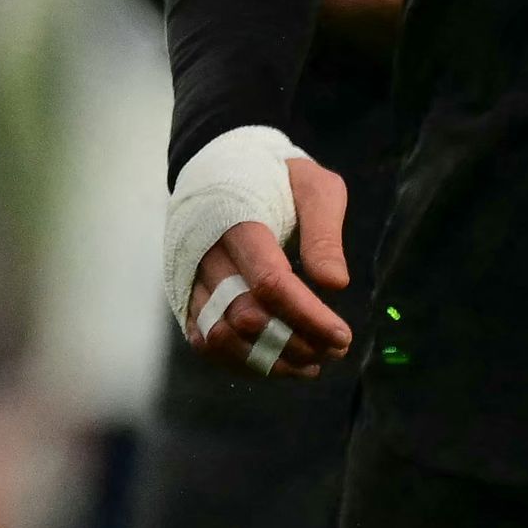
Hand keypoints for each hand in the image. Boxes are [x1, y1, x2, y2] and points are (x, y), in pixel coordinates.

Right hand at [181, 156, 351, 379]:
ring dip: (269, 360)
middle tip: (334, 350)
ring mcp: (189, 275)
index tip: (342, 336)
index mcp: (235, 219)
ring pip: (220, 336)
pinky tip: (277, 362)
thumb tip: (335, 284)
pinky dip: (241, 361)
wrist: (219, 164)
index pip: (268, 281)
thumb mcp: (313, 186)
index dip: (307, 315)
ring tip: (310, 362)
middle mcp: (203, 252)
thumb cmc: (275, 177)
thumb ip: (324, 232)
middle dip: (294, 342)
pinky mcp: (184, 292)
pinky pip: (204, 340)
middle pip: (245, 316)